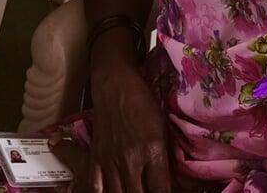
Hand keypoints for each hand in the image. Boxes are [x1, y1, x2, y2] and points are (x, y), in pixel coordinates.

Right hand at [76, 64, 172, 192]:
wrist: (115, 85)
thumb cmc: (143, 103)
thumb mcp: (162, 129)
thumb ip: (166, 158)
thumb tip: (172, 182)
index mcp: (153, 152)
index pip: (161, 191)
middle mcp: (131, 160)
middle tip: (147, 192)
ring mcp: (111, 160)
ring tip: (132, 192)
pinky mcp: (96, 157)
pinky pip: (94, 185)